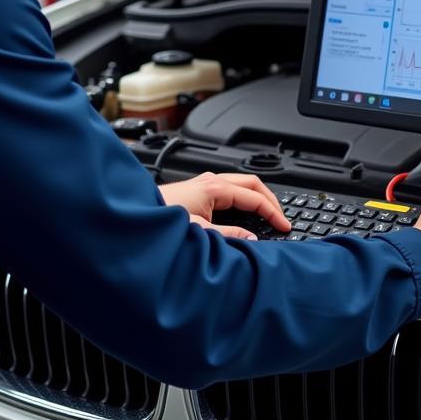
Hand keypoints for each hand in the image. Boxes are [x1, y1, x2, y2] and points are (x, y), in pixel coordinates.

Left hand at [159, 172, 291, 239]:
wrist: (137, 215)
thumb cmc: (161, 219)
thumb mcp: (200, 233)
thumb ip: (229, 236)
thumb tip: (253, 238)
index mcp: (215, 188)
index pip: (254, 196)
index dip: (272, 212)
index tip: (284, 226)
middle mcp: (211, 181)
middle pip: (252, 184)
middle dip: (270, 200)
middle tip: (282, 218)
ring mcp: (205, 183)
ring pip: (241, 185)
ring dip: (257, 198)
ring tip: (268, 215)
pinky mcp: (199, 190)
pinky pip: (230, 190)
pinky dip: (244, 200)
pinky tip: (245, 214)